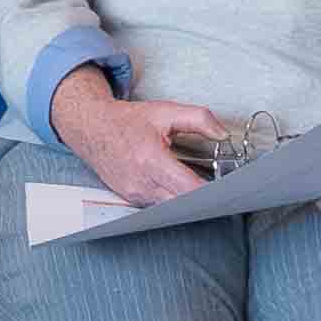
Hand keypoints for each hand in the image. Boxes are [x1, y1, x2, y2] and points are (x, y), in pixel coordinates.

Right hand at [47, 71, 236, 206]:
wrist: (92, 129)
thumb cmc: (126, 121)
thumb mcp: (165, 111)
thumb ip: (199, 119)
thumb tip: (222, 133)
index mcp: (150, 159)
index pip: (188, 188)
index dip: (210, 192)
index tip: (228, 190)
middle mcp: (141, 182)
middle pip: (183, 205)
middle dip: (204, 200)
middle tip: (222, 192)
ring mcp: (134, 194)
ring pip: (172, 209)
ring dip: (188, 202)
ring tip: (203, 190)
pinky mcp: (131, 199)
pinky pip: (159, 206)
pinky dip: (172, 200)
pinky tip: (181, 189)